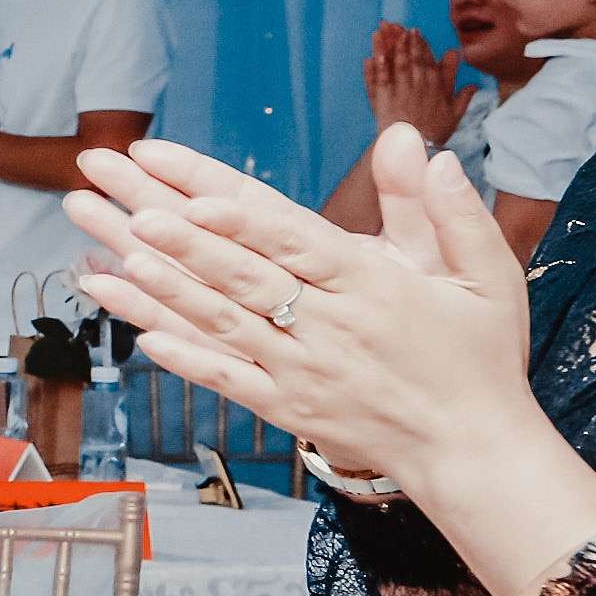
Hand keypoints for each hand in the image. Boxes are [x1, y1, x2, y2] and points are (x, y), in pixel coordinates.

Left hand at [62, 133, 530, 488]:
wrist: (471, 451)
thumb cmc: (478, 355)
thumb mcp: (484, 275)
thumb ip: (446, 210)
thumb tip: (421, 144)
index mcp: (372, 286)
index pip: (291, 238)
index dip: (234, 212)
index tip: (184, 185)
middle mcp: (329, 328)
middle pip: (240, 273)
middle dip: (175, 235)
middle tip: (121, 201)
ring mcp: (302, 371)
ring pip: (222, 323)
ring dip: (164, 289)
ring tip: (112, 254)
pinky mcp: (286, 408)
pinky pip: (227, 379)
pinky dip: (183, 357)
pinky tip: (140, 334)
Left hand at [362, 21, 465, 144]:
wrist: (416, 149)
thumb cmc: (436, 131)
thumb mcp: (455, 113)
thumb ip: (463, 95)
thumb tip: (473, 84)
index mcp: (435, 85)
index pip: (427, 60)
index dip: (421, 45)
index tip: (415, 32)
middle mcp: (418, 84)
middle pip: (412, 57)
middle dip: (406, 40)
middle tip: (398, 25)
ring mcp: (401, 90)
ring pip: (396, 63)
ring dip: (392, 46)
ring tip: (386, 32)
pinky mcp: (384, 99)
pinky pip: (380, 79)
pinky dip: (378, 66)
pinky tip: (373, 54)